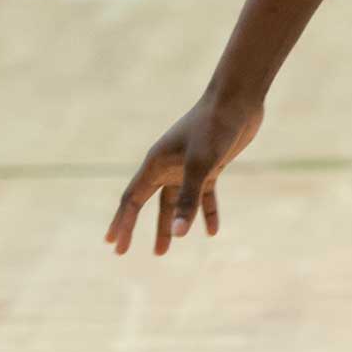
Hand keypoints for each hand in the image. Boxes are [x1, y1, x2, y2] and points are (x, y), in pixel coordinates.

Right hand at [105, 93, 264, 256]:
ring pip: (176, 202)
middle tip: (125, 251)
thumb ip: (188, 200)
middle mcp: (168, 165)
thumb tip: (179, 235)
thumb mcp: (201, 166)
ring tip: (164, 250)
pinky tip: (212, 232)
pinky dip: (206, 212)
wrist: (237, 100)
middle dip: (138, 227)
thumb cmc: (213, 127)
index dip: (122, 223)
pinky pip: (204, 195)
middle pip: (148, 203)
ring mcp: (189, 166)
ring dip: (171, 224)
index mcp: (156, 163)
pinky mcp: (210, 165)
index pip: (132, 200)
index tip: (114, 246)